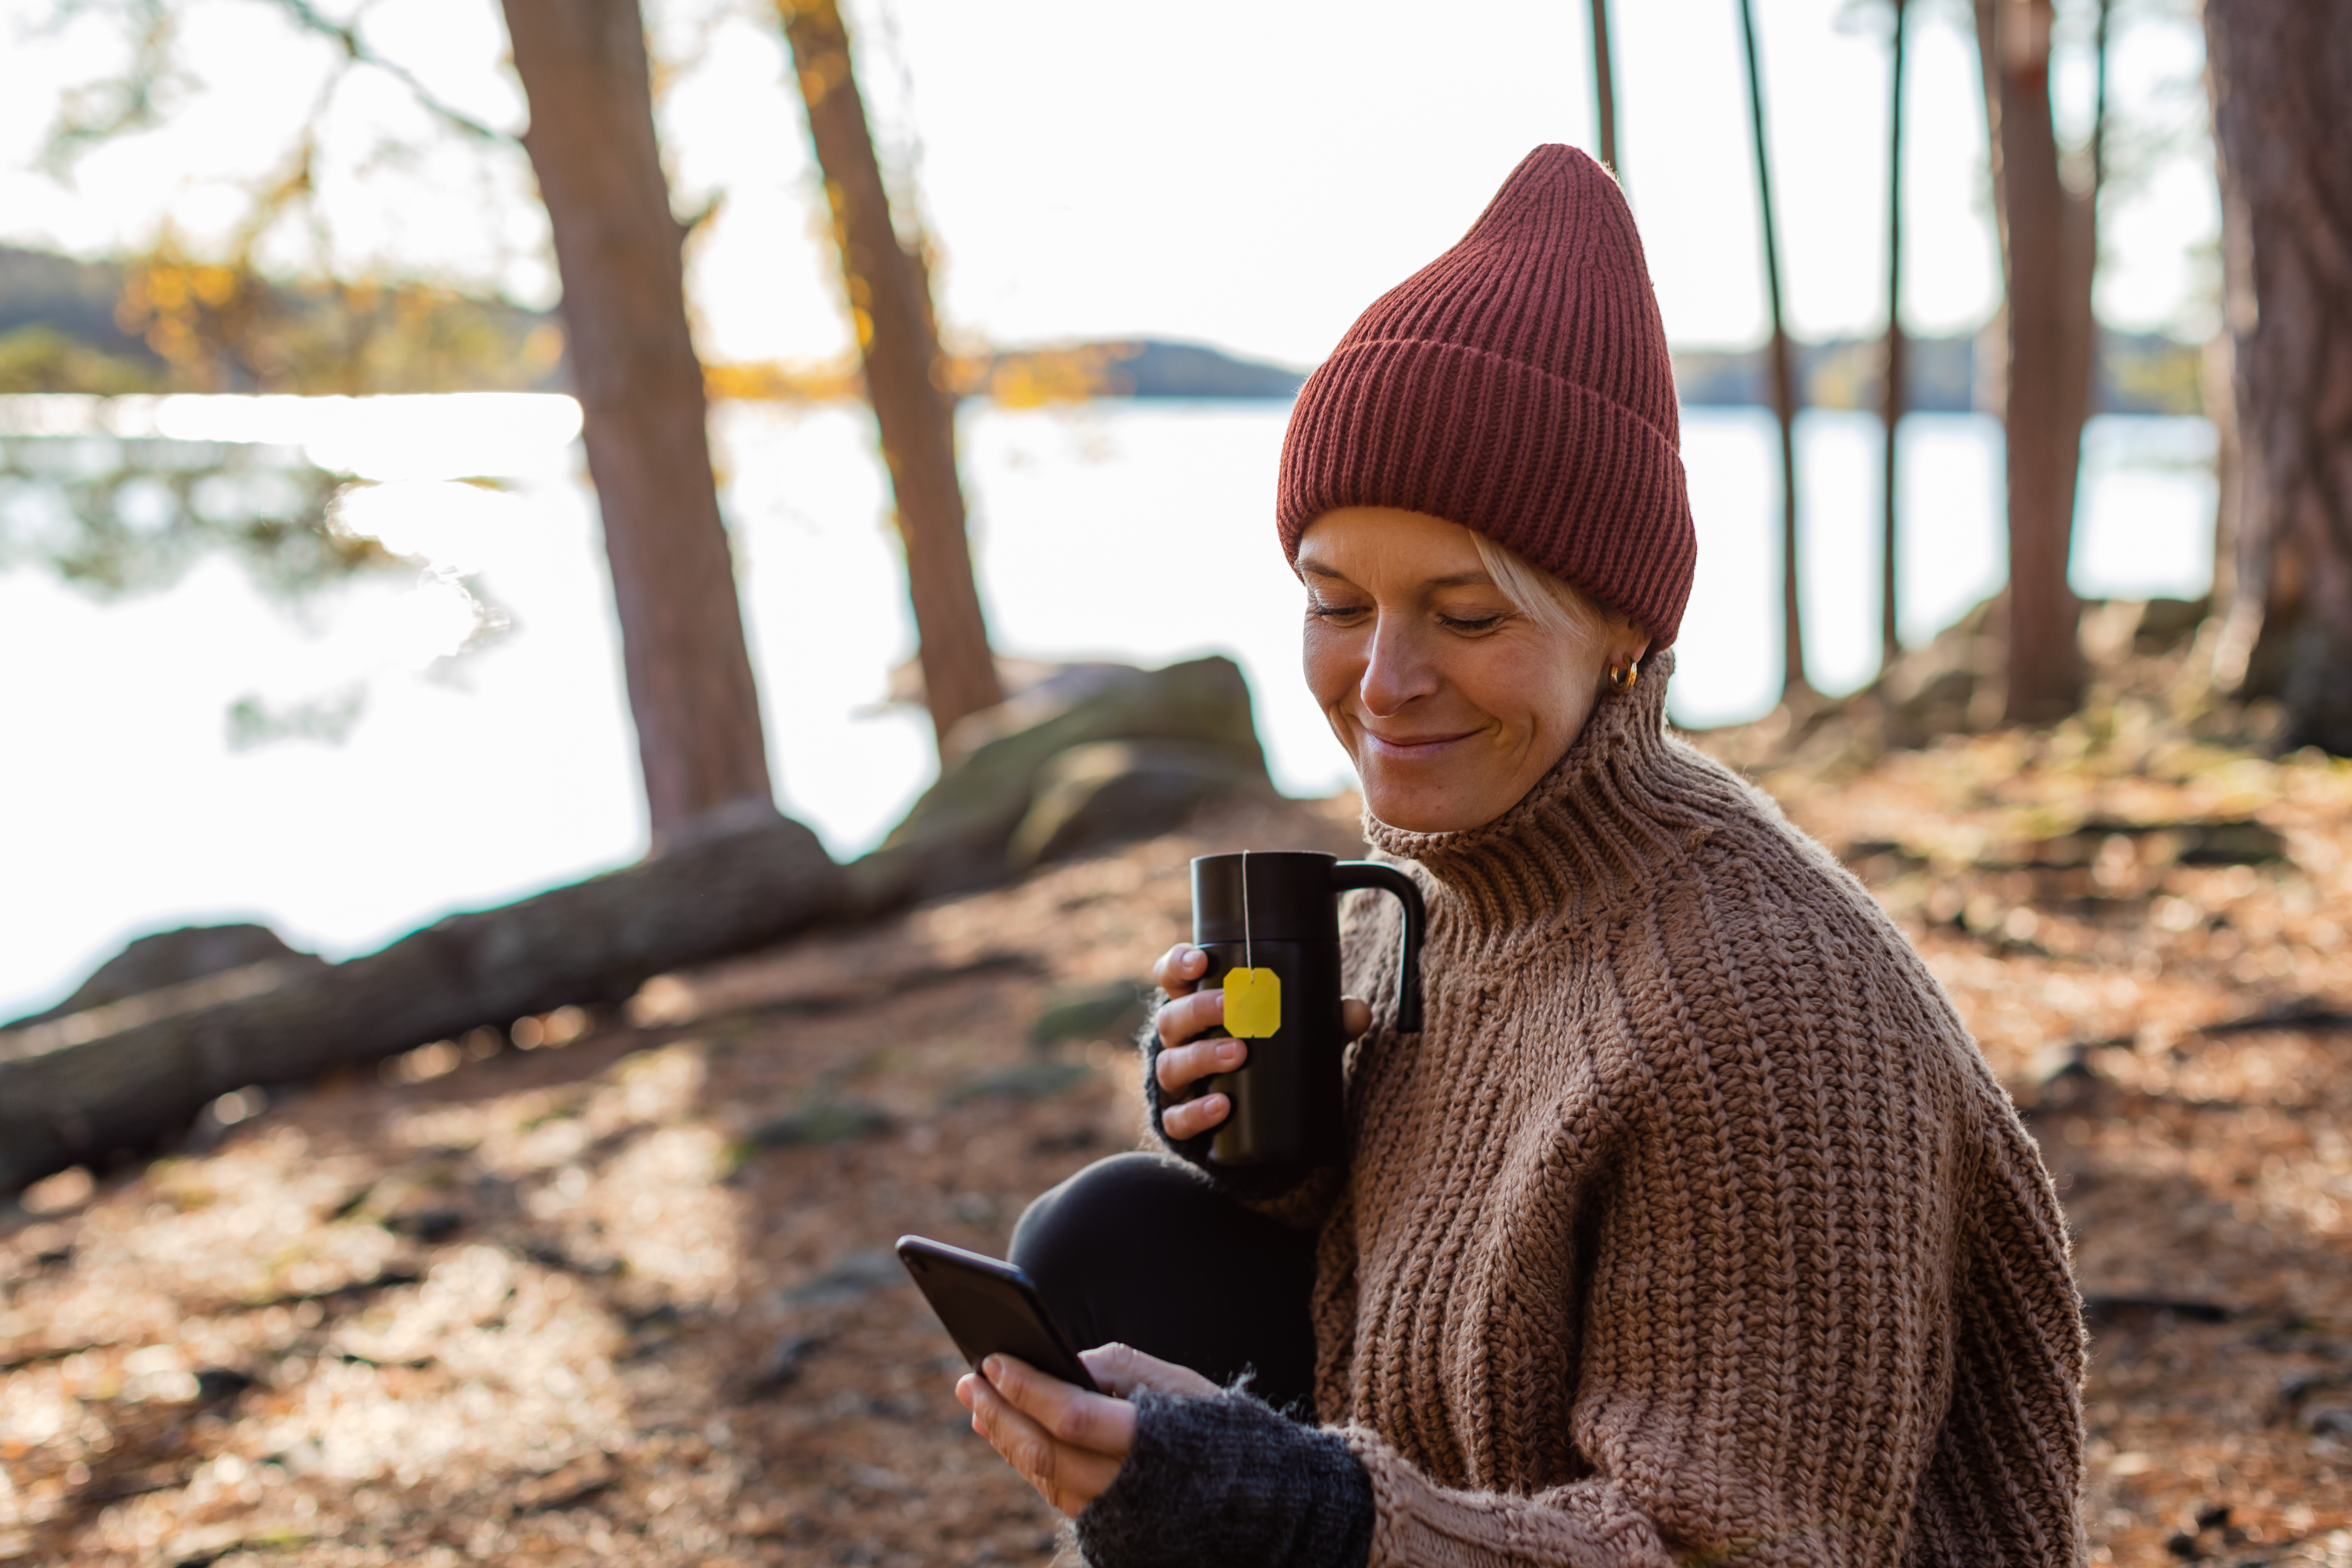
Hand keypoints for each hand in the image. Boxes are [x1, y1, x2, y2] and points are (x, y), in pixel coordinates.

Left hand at [956, 1344, 1219, 1516]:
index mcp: (1152, 1443)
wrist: (1262, 1503)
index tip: (992, 1358)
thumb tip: (1062, 1361)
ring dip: (1005, 1440)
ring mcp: (1118, 1519)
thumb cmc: (1218, 1429)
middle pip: (1045, 1452)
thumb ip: (1120, 1367)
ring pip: (1044, 1479)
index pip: (1072, 1414)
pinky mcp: (1112, 1535)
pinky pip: (1057, 1498)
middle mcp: (1130, 1489)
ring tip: (979, 1405)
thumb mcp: (1180, 1384)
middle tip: (968, 1380)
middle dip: (1000, 1413)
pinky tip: (1011, 1438)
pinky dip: (1028, 1466)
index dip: (1028, 1387)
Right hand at [1149, 944, 1373, 1140]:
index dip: (1179, 964)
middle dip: (1199, 1008)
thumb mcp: (1295, 1035)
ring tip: (1237, 1053)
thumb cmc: (1267, 1058)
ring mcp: (1177, 1083)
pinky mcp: (1180, 1121)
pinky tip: (1222, 1107)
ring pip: (1172, 1064)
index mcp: (1199, 1011)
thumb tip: (1358, 1012)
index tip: (1201, 960)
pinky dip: (1197, 1112)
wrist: (1253, 1125)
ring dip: (1202, 1056)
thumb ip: (1325, 1020)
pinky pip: (1177, 1119)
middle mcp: (1181, 1043)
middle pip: (1173, 1018)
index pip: (1174, 979)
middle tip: (1234, 1006)